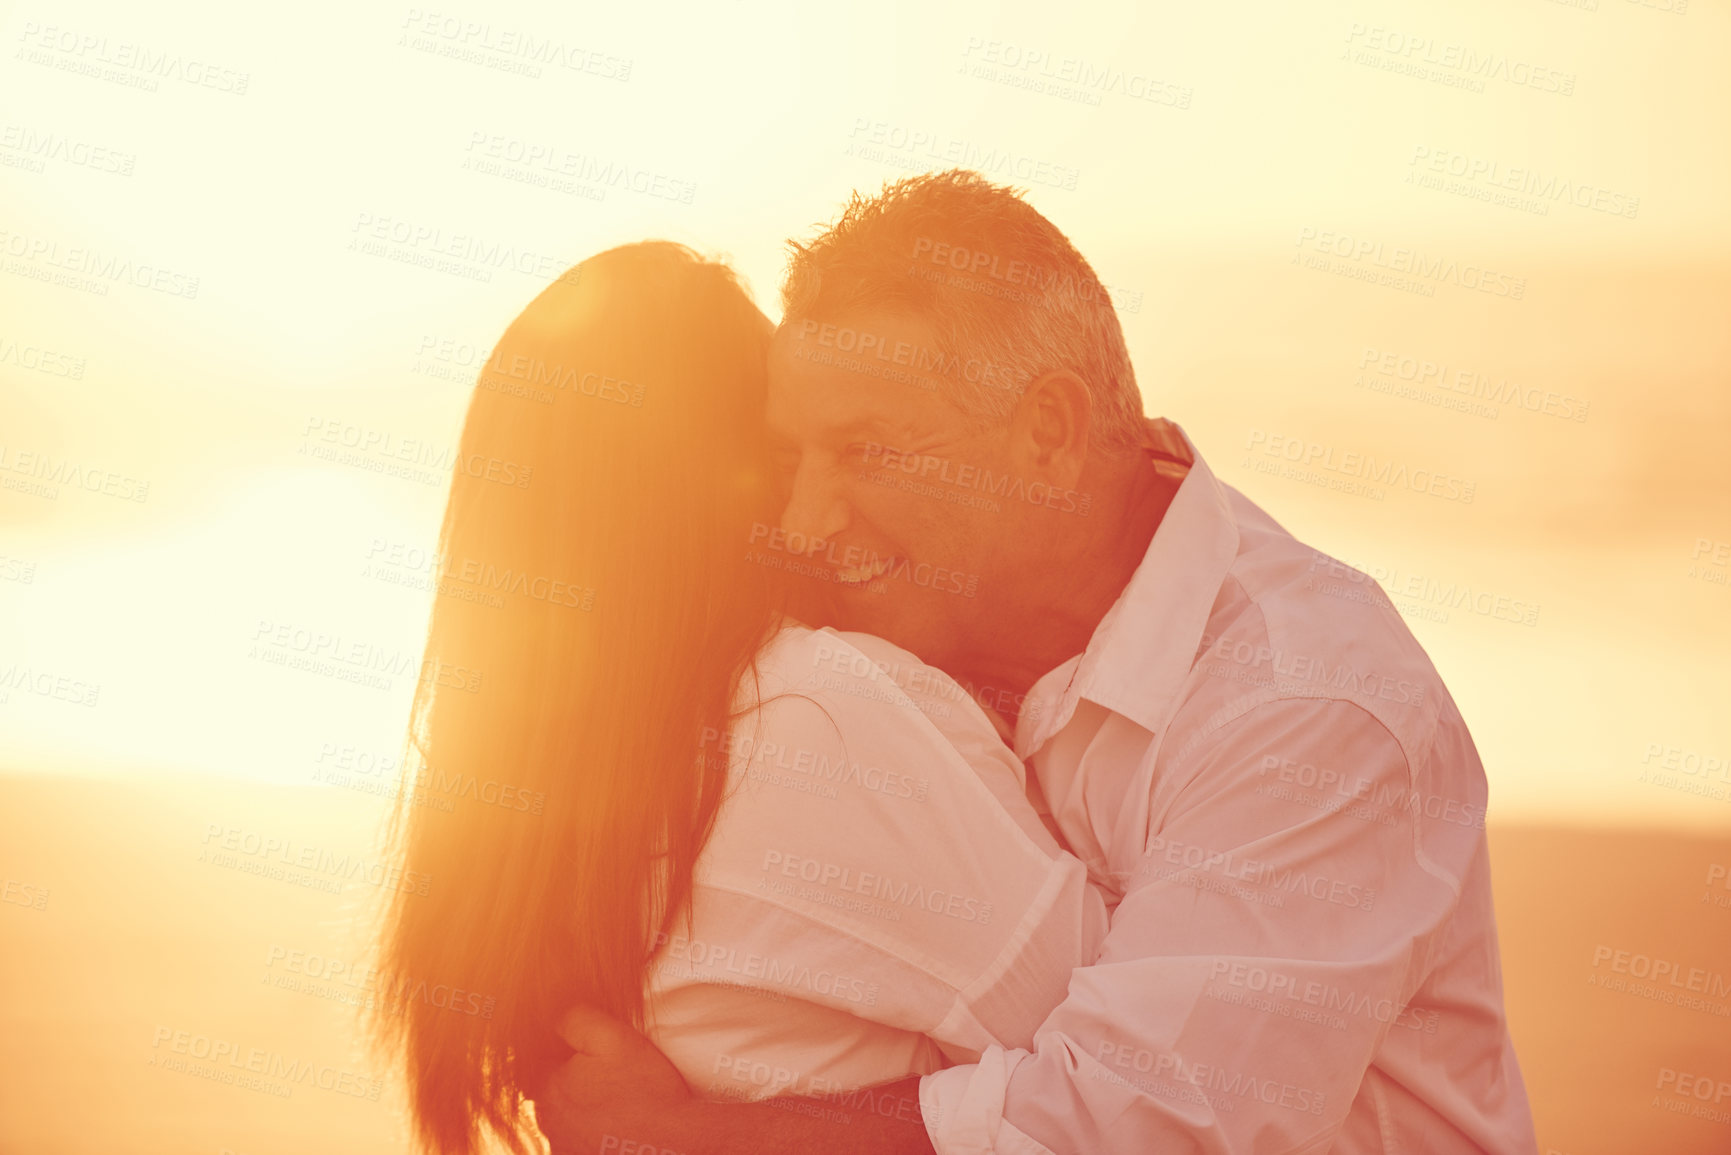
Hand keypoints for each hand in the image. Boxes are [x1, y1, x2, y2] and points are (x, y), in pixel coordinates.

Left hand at [531, 1005, 693, 1152]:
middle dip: (574, 1081)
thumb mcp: (613, 1037)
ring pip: (566, 1117)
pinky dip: (593, 1130)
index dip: (566, 1053)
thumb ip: (576, 1020)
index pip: (541, 1063)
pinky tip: (618, 1124)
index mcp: (551, 1087)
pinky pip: (580, 1139)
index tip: (593, 1055)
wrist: (673, 1143)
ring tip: (619, 1102)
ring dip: (583, 1108)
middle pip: (553, 1091)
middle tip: (610, 1077)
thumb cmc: (645, 1090)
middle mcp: (550, 1122)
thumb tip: (555, 1019)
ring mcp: (565, 1146)